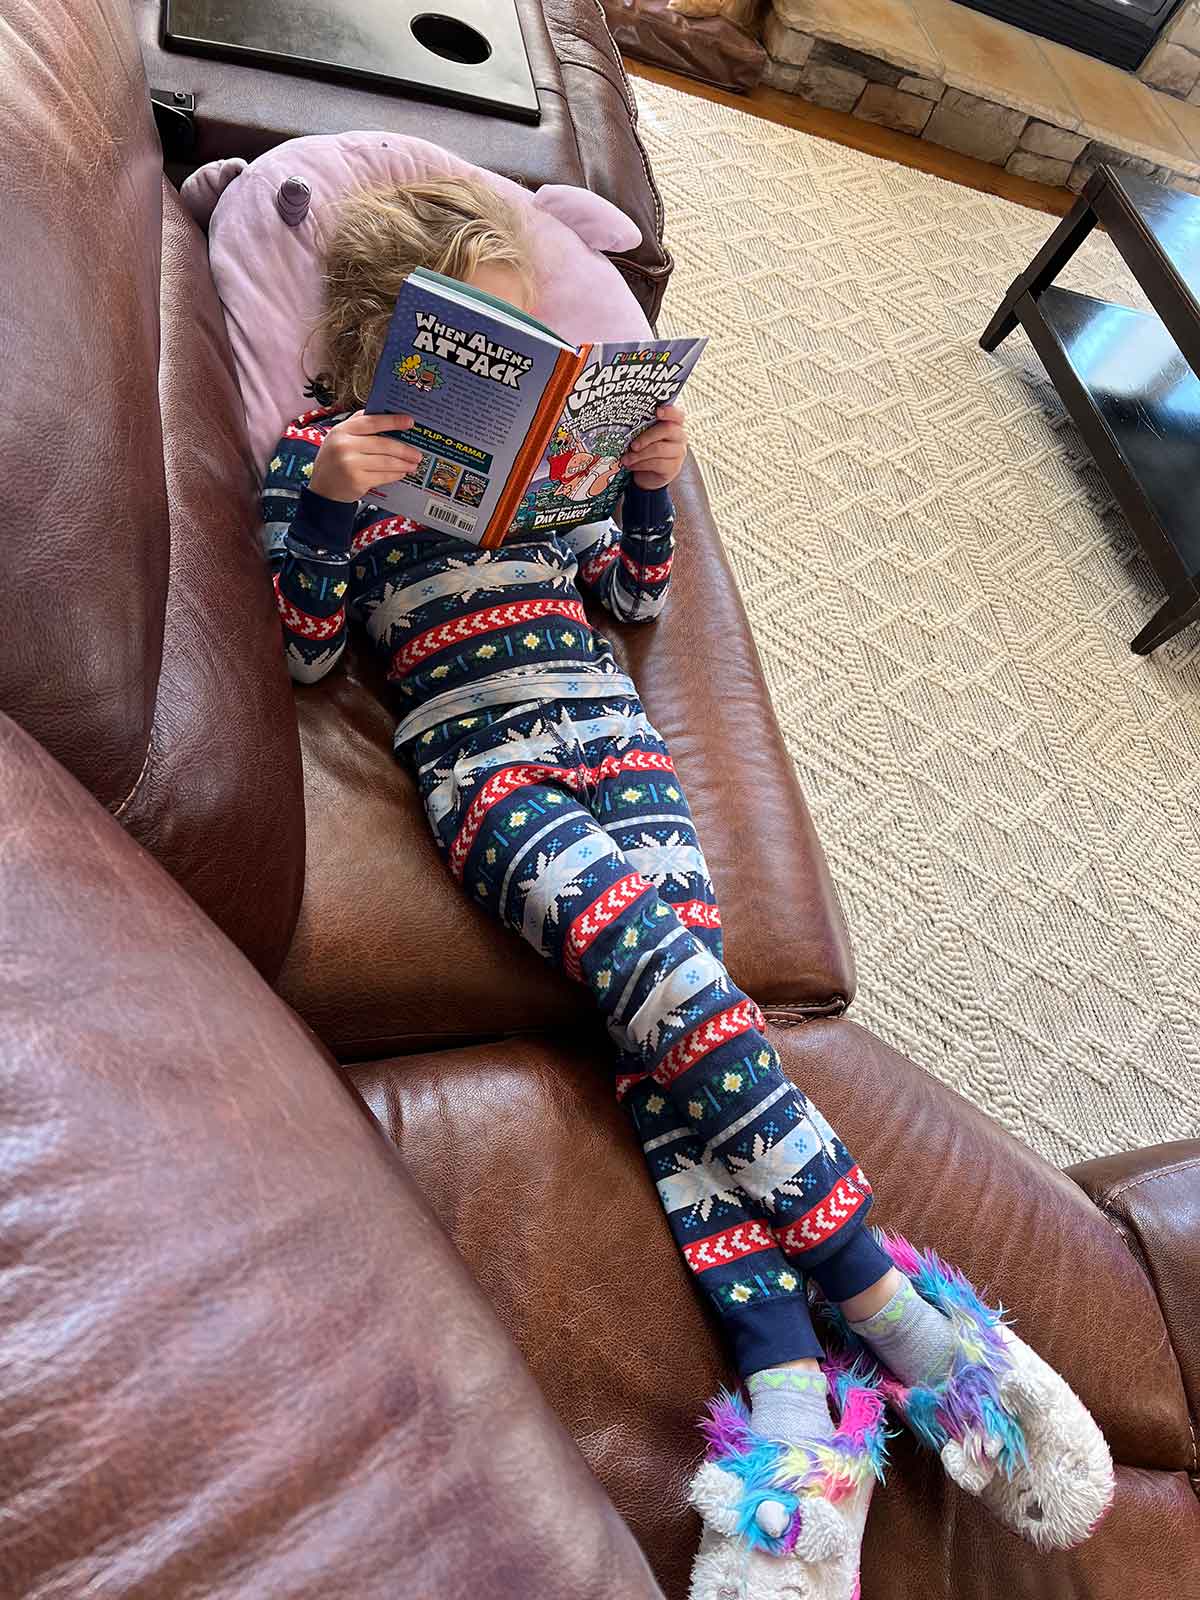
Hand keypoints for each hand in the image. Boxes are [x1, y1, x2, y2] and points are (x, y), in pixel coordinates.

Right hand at [308, 410, 423, 502]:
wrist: (322, 488)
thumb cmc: (334, 460)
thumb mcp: (339, 436)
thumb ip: (358, 425)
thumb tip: (386, 415)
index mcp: (342, 430)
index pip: (372, 422)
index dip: (393, 421)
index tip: (409, 422)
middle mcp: (345, 446)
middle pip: (383, 444)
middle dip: (404, 449)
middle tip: (417, 452)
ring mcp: (351, 464)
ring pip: (386, 462)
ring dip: (403, 463)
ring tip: (413, 463)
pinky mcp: (357, 481)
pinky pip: (383, 476)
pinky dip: (395, 474)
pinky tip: (402, 473)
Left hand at [622, 403, 686, 489]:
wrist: (647, 475)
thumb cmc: (645, 450)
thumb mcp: (644, 437)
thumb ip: (643, 428)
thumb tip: (627, 423)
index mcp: (674, 425)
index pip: (677, 415)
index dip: (669, 412)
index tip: (657, 411)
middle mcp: (680, 437)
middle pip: (667, 430)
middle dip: (647, 437)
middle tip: (633, 445)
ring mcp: (678, 453)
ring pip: (659, 449)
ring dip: (639, 454)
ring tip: (626, 459)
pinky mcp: (674, 468)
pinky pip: (657, 463)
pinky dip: (641, 464)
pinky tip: (632, 465)